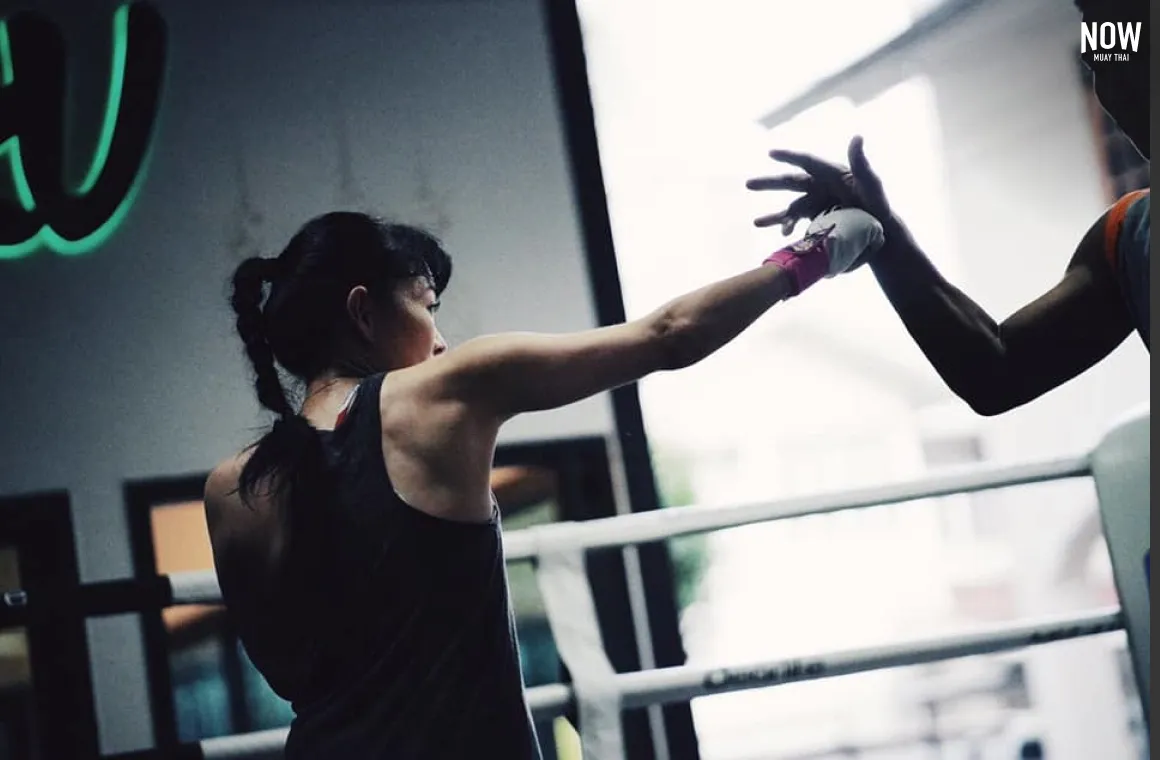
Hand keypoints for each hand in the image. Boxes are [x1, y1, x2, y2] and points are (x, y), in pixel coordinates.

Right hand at [746, 136, 891, 235]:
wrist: (879, 228)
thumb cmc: (877, 202)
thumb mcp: (871, 184)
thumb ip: (861, 163)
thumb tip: (857, 137)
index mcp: (830, 173)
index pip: (806, 161)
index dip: (788, 156)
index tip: (771, 153)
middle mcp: (818, 186)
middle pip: (789, 182)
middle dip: (769, 184)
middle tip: (748, 184)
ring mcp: (815, 203)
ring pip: (789, 208)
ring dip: (773, 215)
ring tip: (756, 222)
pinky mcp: (815, 218)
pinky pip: (798, 223)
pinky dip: (788, 228)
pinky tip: (782, 234)